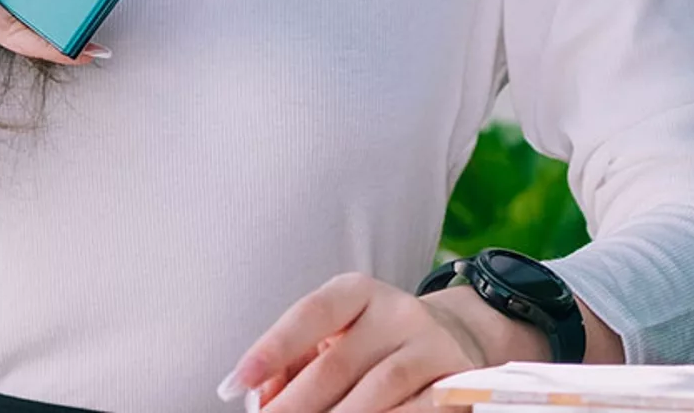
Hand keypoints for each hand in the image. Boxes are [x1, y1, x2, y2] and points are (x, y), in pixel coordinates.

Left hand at [218, 272, 551, 412]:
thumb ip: (295, 364)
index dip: (271, 348)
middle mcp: (396, 310)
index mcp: (356, 292)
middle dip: (296, 404)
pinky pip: (419, 409)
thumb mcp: (336, 339)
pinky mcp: (457, 378)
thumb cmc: (375, 343)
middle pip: (338, 363)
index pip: (310, 314)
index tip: (236, 383)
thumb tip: (262, 399)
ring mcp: (430, 343)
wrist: (456, 338)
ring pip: (379, 388)